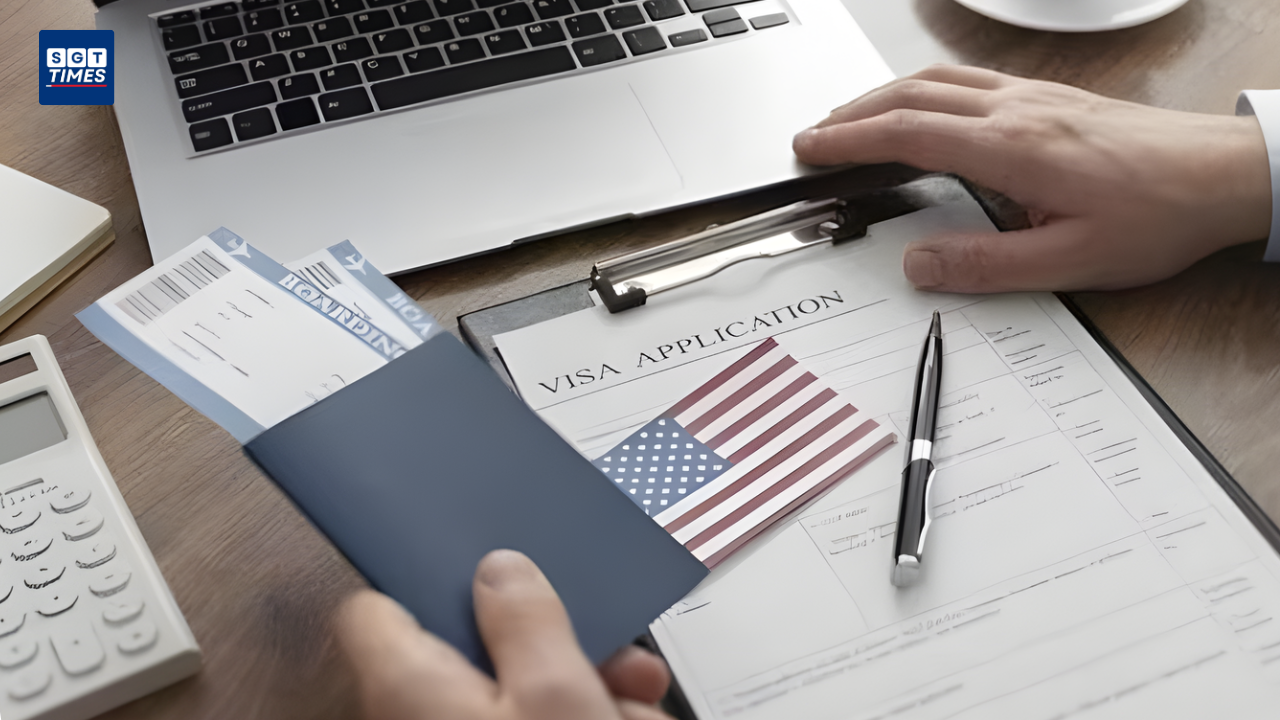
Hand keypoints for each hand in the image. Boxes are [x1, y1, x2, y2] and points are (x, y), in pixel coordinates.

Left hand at [337, 550, 673, 719]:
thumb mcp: (558, 697)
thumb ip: (528, 621)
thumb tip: (500, 570)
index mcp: (406, 686)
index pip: (376, 607)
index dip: (428, 576)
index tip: (477, 559)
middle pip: (474, 652)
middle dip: (555, 647)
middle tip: (610, 650)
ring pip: (518, 697)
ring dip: (586, 695)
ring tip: (634, 710)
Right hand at [792, 65, 1272, 291]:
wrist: (1223, 174)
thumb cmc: (1158, 214)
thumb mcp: (1069, 262)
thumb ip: (985, 266)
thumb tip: (918, 265)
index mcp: (1011, 149)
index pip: (908, 132)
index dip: (849, 139)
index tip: (811, 147)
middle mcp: (1016, 111)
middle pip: (912, 94)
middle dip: (853, 112)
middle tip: (815, 134)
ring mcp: (1033, 97)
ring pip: (938, 79)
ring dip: (885, 94)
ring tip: (852, 117)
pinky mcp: (1050, 97)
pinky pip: (968, 79)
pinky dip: (924, 88)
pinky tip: (923, 103)